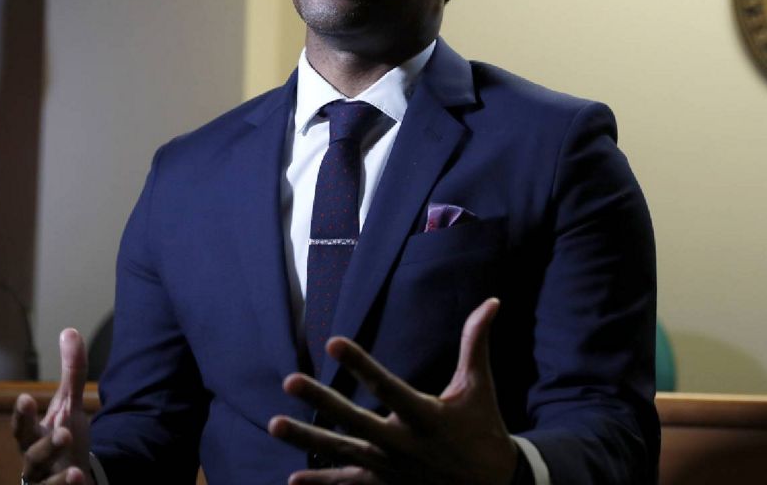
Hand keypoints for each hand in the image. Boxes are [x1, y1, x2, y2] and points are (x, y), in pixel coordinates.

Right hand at [12, 328, 92, 483]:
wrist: (72, 478)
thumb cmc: (64, 438)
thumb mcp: (69, 406)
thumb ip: (71, 373)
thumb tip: (70, 330)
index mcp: (34, 437)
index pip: (23, 426)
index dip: (22, 414)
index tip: (26, 398)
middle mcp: (34, 462)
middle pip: (32, 456)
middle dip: (46, 446)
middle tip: (65, 432)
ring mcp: (44, 484)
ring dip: (60, 481)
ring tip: (77, 472)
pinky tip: (82, 482)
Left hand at [269, 298, 517, 484]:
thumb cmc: (483, 429)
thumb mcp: (480, 386)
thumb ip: (476, 343)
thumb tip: (492, 301)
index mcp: (426, 416)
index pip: (387, 386)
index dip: (361, 364)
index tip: (334, 341)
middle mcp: (403, 444)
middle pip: (355, 421)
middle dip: (321, 402)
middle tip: (290, 380)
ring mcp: (390, 469)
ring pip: (341, 452)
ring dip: (306, 439)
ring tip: (273, 425)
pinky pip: (347, 483)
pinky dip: (321, 482)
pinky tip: (294, 478)